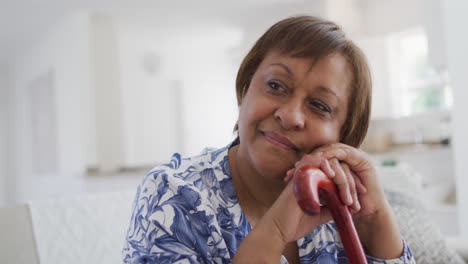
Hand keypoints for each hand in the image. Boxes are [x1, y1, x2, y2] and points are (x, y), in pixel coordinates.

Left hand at [294, 143, 403, 257]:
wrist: (368, 216)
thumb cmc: (346, 209)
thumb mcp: (325, 195)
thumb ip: (313, 186)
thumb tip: (290, 182)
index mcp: (336, 166)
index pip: (316, 160)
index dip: (302, 165)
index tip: (288, 175)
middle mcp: (346, 159)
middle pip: (323, 152)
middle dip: (308, 160)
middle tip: (295, 167)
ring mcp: (355, 157)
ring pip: (332, 150)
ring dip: (318, 156)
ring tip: (306, 162)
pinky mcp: (363, 159)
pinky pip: (344, 153)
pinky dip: (332, 155)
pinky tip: (322, 162)